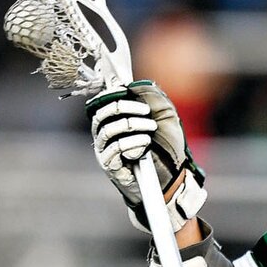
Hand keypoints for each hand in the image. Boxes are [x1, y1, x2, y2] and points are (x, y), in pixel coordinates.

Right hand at [86, 79, 206, 232]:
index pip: (103, 104)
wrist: (164, 182)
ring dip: (131, 126)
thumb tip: (139, 85)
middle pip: (102, 115)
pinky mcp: (110, 166)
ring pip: (109, 131)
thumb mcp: (161, 122)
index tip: (128, 90)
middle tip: (146, 111)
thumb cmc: (161, 150)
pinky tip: (145, 143)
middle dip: (124, 108)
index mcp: (112, 123)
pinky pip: (115, 150)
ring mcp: (104, 151)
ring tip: (150, 128)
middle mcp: (103, 136)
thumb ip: (151, 102)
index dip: (112, 95)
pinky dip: (131, 143)